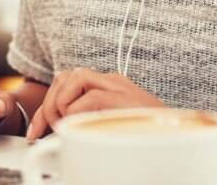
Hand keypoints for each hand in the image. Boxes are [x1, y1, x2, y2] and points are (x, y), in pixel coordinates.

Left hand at [27, 67, 164, 140]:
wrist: (179, 138)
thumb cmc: (148, 138)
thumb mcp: (115, 125)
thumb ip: (92, 121)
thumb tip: (63, 137)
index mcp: (109, 86)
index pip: (68, 81)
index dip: (47, 104)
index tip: (36, 131)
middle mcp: (111, 81)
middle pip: (65, 76)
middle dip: (47, 105)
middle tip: (42, 133)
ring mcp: (117, 86)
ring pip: (72, 78)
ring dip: (59, 105)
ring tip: (63, 128)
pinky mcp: (122, 97)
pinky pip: (88, 98)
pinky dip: (74, 112)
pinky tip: (76, 128)